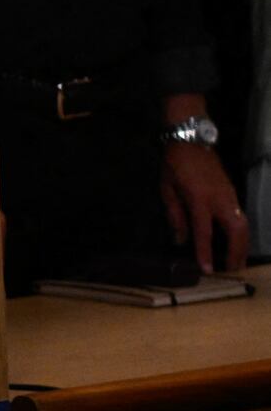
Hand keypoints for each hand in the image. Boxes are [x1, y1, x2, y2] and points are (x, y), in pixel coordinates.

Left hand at [159, 141, 248, 273]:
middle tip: (233, 270)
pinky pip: (242, 217)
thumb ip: (175, 216)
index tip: (208, 270)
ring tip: (238, 261)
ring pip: (244, 224)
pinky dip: (242, 233)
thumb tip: (180, 240)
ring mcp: (230, 195)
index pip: (204, 232)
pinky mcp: (233, 192)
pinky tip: (237, 242)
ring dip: (243, 244)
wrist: (191, 140)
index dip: (205, 252)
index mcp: (199, 199)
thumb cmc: (175, 164)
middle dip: (236, 252)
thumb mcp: (167, 190)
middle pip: (236, 230)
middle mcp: (220, 199)